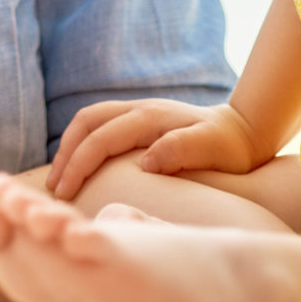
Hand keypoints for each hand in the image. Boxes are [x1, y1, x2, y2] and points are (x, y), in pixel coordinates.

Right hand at [47, 99, 267, 200]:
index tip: (65, 193)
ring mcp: (138, 112)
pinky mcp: (140, 121)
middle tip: (54, 189)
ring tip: (60, 178)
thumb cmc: (231, 146)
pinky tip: (81, 168)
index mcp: (150, 117)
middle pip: (86, 122)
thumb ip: (180, 150)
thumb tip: (145, 162)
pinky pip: (101, 127)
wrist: (246, 130)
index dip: (79, 164)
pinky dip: (83, 144)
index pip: (100, 138)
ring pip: (90, 121)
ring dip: (70, 147)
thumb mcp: (213, 149)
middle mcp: (139, 109)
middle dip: (65, 154)